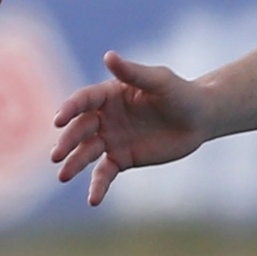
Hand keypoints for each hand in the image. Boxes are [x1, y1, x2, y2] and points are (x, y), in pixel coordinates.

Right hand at [51, 52, 208, 204]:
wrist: (199, 119)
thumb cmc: (180, 94)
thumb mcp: (159, 81)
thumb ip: (133, 73)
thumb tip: (108, 56)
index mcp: (109, 94)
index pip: (83, 101)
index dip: (69, 109)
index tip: (58, 120)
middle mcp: (104, 117)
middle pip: (80, 129)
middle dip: (68, 141)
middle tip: (57, 155)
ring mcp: (111, 139)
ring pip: (86, 152)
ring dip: (74, 164)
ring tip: (63, 176)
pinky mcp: (121, 159)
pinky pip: (104, 173)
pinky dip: (98, 186)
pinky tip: (93, 200)